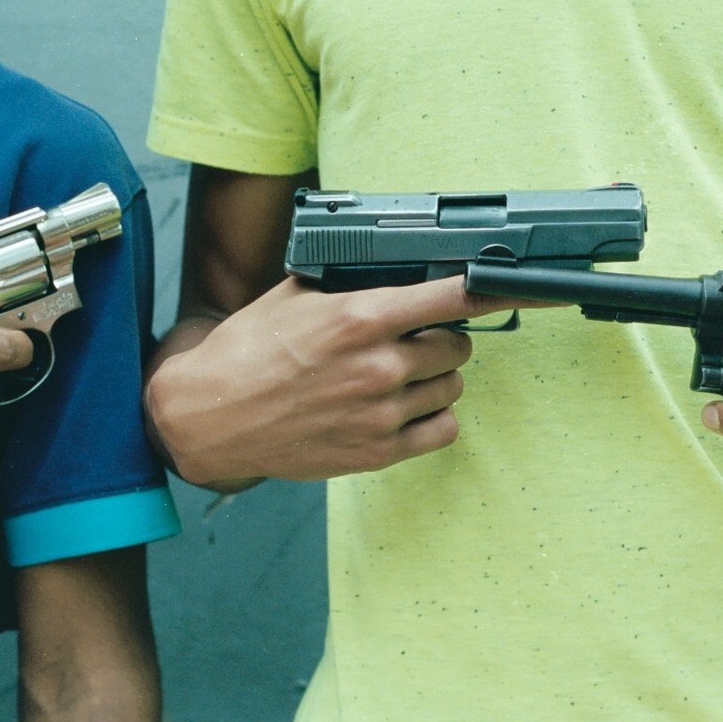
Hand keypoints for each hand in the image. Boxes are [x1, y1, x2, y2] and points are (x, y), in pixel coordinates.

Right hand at [146, 276, 515, 484]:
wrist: (209, 417)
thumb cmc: (246, 353)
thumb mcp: (294, 296)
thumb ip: (348, 282)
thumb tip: (390, 269)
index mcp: (360, 317)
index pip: (452, 298)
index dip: (490, 290)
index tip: (514, 285)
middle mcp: (378, 365)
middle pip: (458, 344)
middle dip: (441, 337)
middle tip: (412, 338)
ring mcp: (381, 413)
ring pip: (452, 387)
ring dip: (436, 377)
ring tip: (398, 375)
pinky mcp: (376, 452)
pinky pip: (442, 430)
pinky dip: (433, 418)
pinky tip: (405, 408)